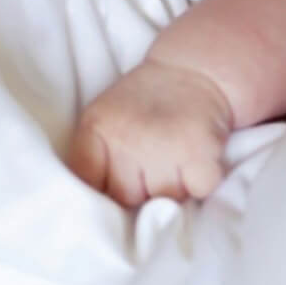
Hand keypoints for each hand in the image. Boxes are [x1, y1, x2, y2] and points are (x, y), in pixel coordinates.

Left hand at [65, 58, 233, 208]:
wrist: (192, 71)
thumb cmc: (142, 106)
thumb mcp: (103, 119)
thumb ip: (92, 159)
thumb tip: (91, 213)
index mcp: (97, 127)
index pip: (85, 181)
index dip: (98, 194)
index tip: (110, 190)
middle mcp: (127, 137)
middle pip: (125, 199)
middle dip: (137, 191)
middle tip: (150, 162)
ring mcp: (164, 147)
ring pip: (163, 200)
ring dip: (171, 188)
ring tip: (173, 157)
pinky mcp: (200, 155)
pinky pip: (196, 192)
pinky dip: (200, 182)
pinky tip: (195, 159)